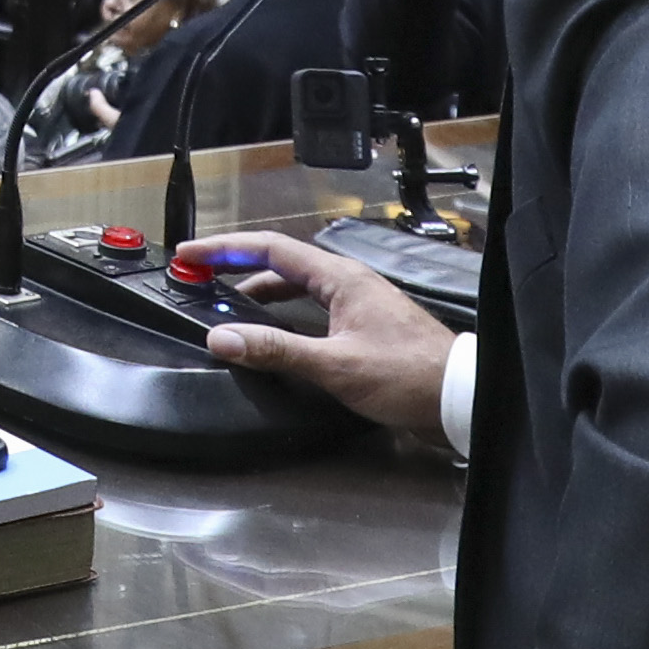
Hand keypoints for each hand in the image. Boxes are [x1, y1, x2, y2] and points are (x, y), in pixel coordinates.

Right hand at [200, 231, 457, 437]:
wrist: (459, 398)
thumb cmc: (408, 376)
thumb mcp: (334, 364)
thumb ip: (276, 349)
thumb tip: (223, 337)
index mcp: (340, 278)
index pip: (269, 249)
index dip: (224, 249)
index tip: (190, 255)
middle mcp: (347, 284)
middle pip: (280, 265)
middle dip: (236, 269)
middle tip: (200, 279)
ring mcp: (356, 305)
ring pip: (296, 288)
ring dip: (258, 294)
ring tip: (226, 306)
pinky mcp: (362, 329)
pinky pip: (310, 310)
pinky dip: (282, 315)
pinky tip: (272, 335)